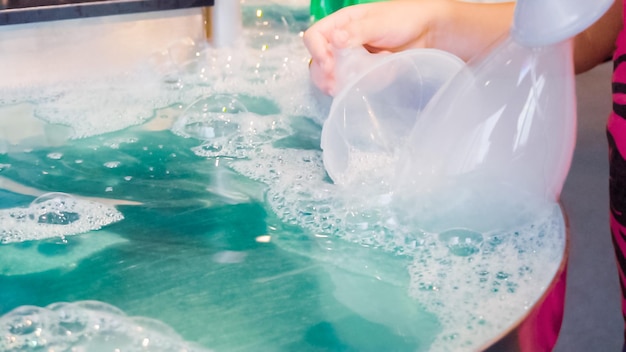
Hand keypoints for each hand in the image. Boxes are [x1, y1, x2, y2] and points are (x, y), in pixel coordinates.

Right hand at [303, 0, 513, 95]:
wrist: (432, 33)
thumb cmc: (407, 19)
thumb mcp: (381, 21)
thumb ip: (357, 31)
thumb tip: (336, 41)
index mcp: (342, 23)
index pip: (315, 37)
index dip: (318, 52)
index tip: (330, 65)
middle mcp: (343, 41)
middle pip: (319, 62)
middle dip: (327, 75)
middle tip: (339, 84)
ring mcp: (353, 59)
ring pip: (334, 77)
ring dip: (345, 81)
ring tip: (366, 76)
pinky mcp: (365, 74)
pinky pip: (355, 84)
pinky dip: (365, 83)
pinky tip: (382, 73)